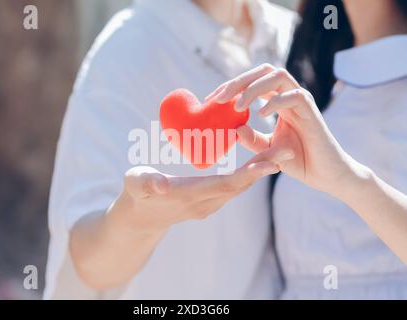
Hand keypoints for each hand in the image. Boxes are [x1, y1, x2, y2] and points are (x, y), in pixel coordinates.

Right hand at [113, 144, 293, 233]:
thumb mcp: (136, 184)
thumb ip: (147, 184)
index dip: (247, 174)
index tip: (270, 161)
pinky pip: (234, 187)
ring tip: (281, 151)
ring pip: (240, 187)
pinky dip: (249, 174)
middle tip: (288, 149)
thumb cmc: (136, 194)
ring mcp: (208, 204)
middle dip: (264, 169)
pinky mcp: (209, 201)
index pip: (224, 186)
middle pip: (240, 186)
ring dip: (260, 171)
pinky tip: (260, 160)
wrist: (140, 218)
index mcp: (188, 195)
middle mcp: (204, 203)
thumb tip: (161, 186)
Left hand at [207, 64, 366, 197]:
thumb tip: (235, 128)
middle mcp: (290, 96)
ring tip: (237, 106)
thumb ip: (252, 139)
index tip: (210, 101)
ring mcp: (302, 102)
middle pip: (264, 71)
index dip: (230, 87)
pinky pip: (295, 96)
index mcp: (278, 102)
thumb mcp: (268, 150)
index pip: (253, 82)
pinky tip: (260, 115)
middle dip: (239, 81)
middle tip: (219, 98)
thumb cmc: (299, 160)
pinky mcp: (313, 113)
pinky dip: (275, 101)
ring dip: (254, 88)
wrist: (326, 176)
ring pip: (279, 76)